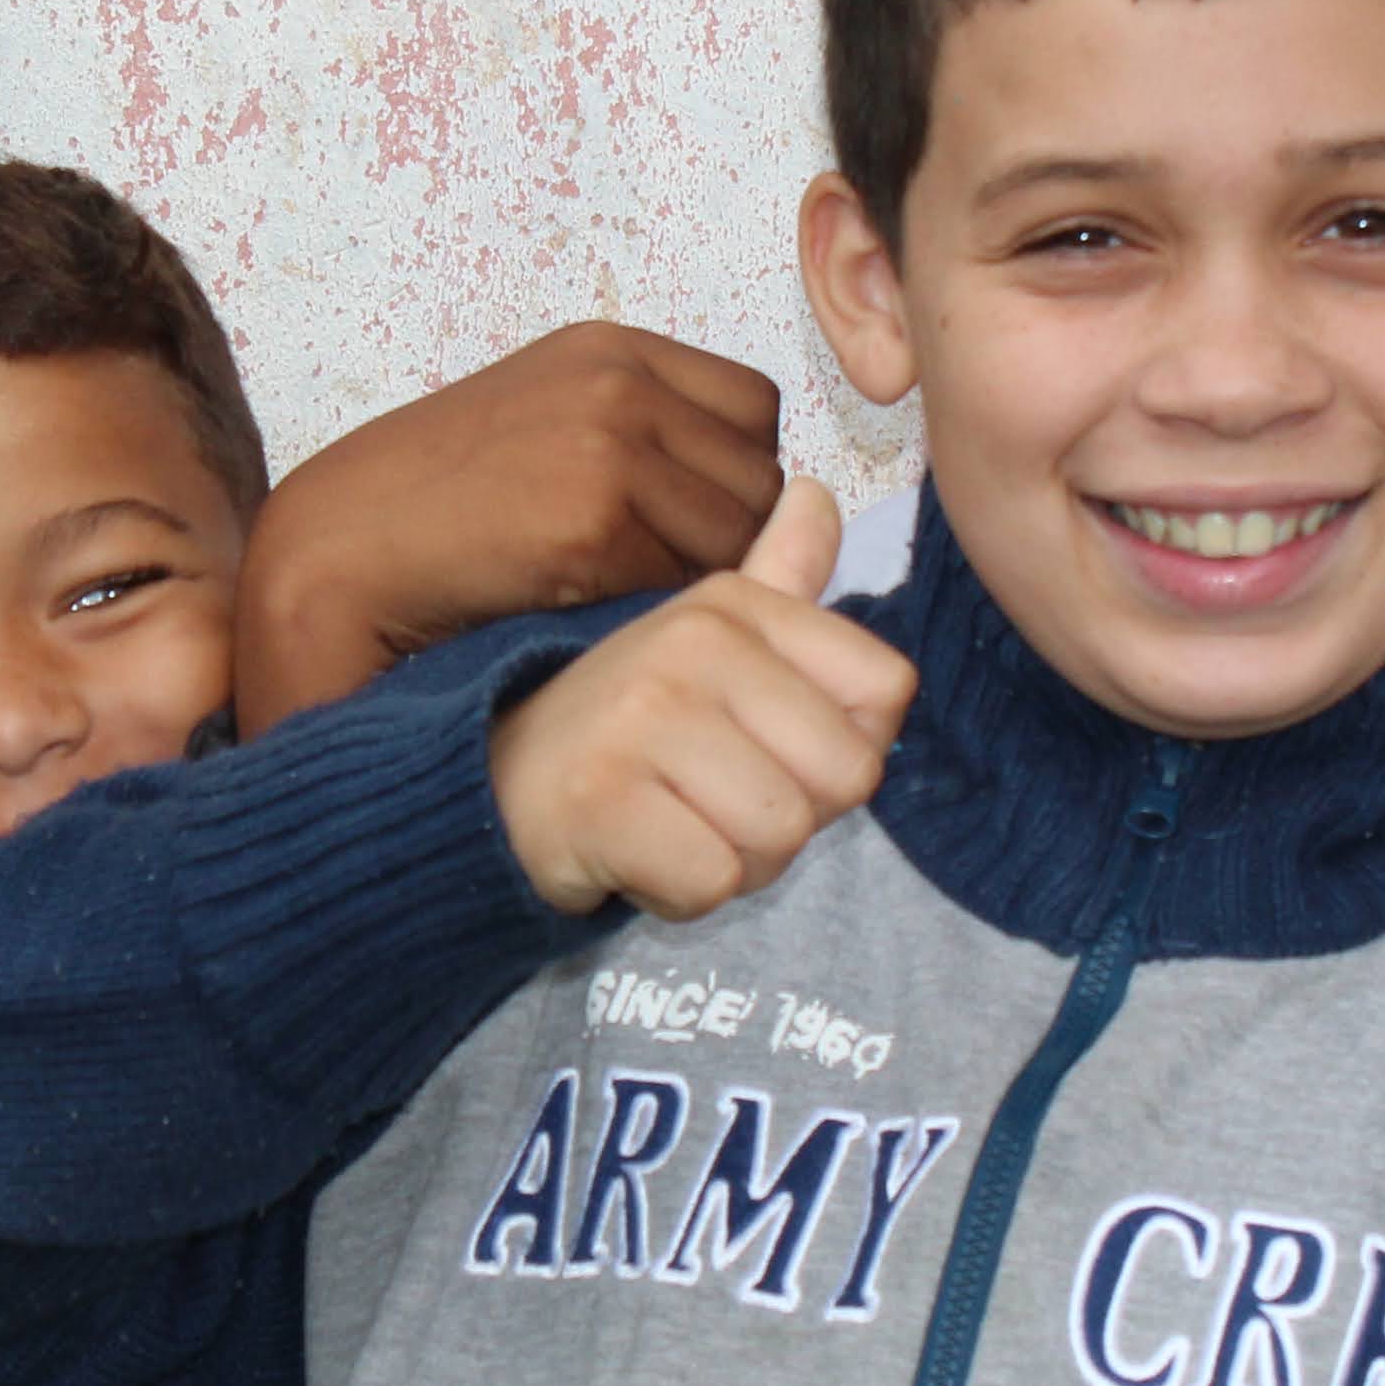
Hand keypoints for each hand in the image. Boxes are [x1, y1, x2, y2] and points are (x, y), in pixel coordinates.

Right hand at [234, 323, 785, 733]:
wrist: (336, 552)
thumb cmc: (431, 509)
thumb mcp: (542, 423)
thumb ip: (635, 430)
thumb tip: (757, 498)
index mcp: (607, 348)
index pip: (754, 410)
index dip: (731, 477)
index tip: (678, 524)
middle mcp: (618, 381)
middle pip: (760, 476)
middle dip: (726, 535)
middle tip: (653, 578)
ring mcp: (608, 445)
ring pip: (740, 536)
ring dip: (700, 580)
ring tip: (622, 601)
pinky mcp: (593, 523)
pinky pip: (687, 582)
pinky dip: (657, 611)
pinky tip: (595, 618)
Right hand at [485, 479, 914, 920]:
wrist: (498, 784)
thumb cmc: (628, 724)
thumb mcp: (706, 635)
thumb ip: (780, 576)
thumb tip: (820, 491)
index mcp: (737, 604)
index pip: (886, 690)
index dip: (845, 742)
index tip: (770, 741)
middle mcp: (694, 645)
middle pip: (846, 775)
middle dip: (793, 816)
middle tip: (714, 797)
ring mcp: (644, 719)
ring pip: (782, 836)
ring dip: (739, 861)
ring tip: (676, 823)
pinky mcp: (604, 801)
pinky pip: (714, 883)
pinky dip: (683, 894)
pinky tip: (640, 856)